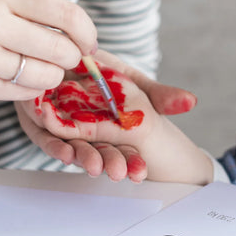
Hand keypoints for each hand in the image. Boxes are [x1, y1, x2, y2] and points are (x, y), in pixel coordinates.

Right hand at [0, 0, 97, 100]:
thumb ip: (26, 2)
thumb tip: (72, 24)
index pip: (64, 13)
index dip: (86, 31)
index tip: (89, 43)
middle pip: (61, 49)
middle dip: (70, 58)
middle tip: (63, 58)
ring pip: (46, 75)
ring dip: (51, 75)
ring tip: (38, 68)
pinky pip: (25, 92)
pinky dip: (32, 88)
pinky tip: (21, 79)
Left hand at [16, 51, 198, 182]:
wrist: (65, 62)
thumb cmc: (105, 74)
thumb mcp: (135, 83)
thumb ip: (160, 94)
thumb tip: (192, 101)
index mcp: (113, 128)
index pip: (126, 150)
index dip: (133, 162)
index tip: (140, 173)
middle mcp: (89, 131)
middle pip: (101, 152)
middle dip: (111, 164)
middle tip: (120, 173)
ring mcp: (66, 130)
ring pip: (76, 148)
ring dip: (85, 158)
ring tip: (94, 167)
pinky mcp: (42, 126)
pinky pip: (47, 137)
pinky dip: (54, 142)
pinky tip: (63, 151)